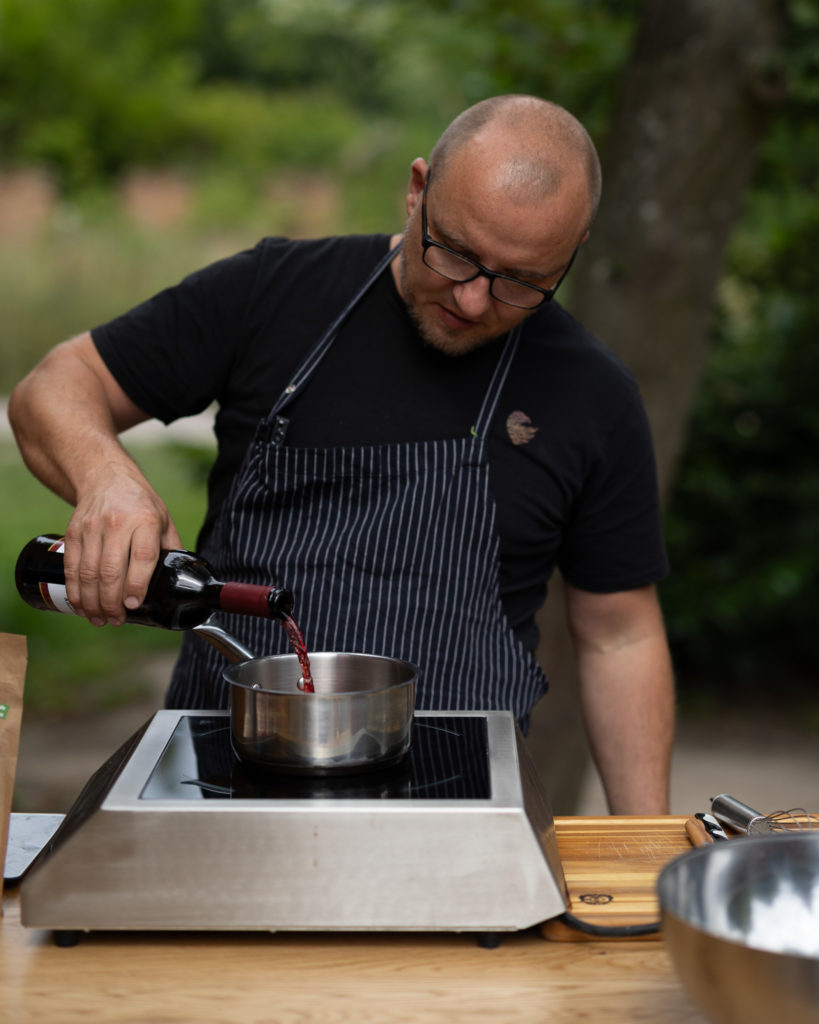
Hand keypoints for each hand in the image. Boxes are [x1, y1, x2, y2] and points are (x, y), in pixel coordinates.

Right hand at [62, 467, 182, 625]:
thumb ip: (171, 550)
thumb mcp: (164, 520)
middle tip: (116, 619)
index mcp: (146, 521)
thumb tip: (181, 581)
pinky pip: (72, 567)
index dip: (136, 585)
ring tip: (100, 619)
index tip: (133, 605)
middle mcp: (117, 524)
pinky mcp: (73, 532)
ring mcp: (92, 528)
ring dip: (93, 602)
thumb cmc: (141, 504)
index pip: (141, 557)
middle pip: (111, 570)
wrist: (106, 478)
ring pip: (88, 573)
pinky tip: (82, 605)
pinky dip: (75, 591)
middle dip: (112, 602)